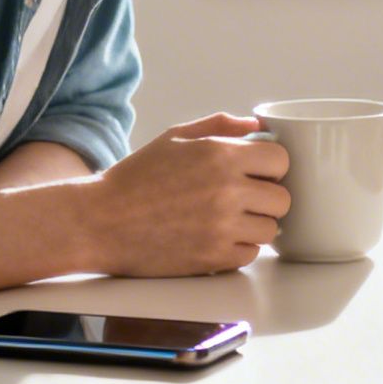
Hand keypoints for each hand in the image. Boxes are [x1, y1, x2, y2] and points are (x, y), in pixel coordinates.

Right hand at [78, 113, 290, 275]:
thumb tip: (256, 125)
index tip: (257, 173)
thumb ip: (220, 126)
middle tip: (244, 199)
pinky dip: (239, 248)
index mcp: (220, 155)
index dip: (271, 166)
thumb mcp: (175, 138)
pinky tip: (217, 237)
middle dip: (267, 197)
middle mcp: (227, 190)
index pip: (281, 160)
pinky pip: (250, 254)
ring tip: (230, 219)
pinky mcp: (213, 258)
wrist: (100, 221)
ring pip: (271, 229)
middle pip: (282, 198)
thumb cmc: (136, 177)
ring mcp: (222, 227)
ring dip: (256, 225)